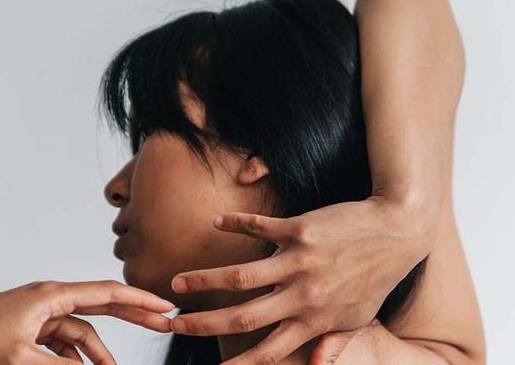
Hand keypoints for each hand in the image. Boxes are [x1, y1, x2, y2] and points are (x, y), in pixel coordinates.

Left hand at [0, 280, 173, 364]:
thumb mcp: (20, 361)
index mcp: (51, 296)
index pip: (106, 293)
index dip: (139, 300)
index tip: (164, 304)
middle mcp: (49, 299)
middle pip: (102, 304)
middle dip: (133, 315)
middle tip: (164, 323)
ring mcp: (38, 313)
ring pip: (80, 329)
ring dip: (98, 351)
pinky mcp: (28, 327)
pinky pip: (61, 341)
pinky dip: (74, 356)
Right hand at [168, 196, 433, 363]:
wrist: (399, 231)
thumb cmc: (377, 276)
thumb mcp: (359, 317)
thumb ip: (333, 342)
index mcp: (316, 320)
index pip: (271, 351)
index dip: (240, 364)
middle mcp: (303, 295)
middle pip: (244, 316)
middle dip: (204, 323)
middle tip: (172, 321)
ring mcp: (299, 261)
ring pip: (241, 275)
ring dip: (205, 279)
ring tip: (178, 281)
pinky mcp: (300, 229)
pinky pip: (259, 227)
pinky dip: (235, 224)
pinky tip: (217, 221)